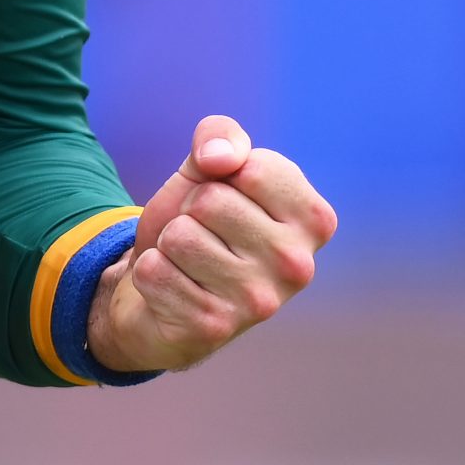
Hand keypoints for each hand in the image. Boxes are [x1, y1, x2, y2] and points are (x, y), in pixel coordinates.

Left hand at [87, 114, 336, 375]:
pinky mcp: (214, 327)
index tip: (226, 197)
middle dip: (190, 209)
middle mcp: (297, 266)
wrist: (164, 290)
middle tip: (202, 235)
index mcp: (313, 219)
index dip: (218, 173)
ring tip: (188, 262)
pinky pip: (153, 271)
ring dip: (169, 243)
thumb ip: (220, 137)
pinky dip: (150, 273)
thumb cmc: (198, 221)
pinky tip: (173, 289)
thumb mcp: (208, 166)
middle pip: (210, 201)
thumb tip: (217, 158)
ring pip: (179, 236)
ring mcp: (259, 302)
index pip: (249, 167)